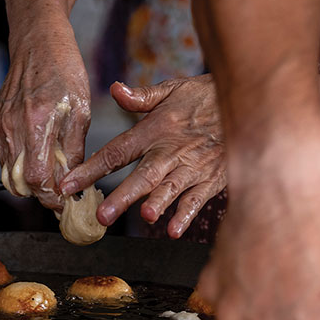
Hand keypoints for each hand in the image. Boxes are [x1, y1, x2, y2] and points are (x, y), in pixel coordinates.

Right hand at [0, 17, 89, 210]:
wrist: (37, 43)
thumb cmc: (64, 71)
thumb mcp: (80, 111)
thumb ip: (73, 151)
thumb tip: (73, 185)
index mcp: (36, 122)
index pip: (36, 179)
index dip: (50, 197)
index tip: (64, 204)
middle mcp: (11, 126)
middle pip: (18, 183)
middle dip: (39, 194)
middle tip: (59, 192)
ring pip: (8, 173)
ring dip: (29, 179)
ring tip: (51, 170)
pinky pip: (3, 157)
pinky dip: (19, 162)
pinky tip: (37, 150)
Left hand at [61, 76, 224, 237]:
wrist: (251, 102)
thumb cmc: (205, 98)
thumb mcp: (172, 90)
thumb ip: (141, 97)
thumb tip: (114, 89)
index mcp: (155, 130)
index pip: (117, 151)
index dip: (91, 168)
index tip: (68, 184)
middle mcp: (171, 150)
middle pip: (143, 175)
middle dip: (122, 196)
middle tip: (102, 215)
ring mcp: (193, 166)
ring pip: (171, 188)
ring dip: (158, 203)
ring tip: (145, 217)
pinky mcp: (213, 178)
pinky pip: (198, 198)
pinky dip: (187, 214)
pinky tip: (174, 230)